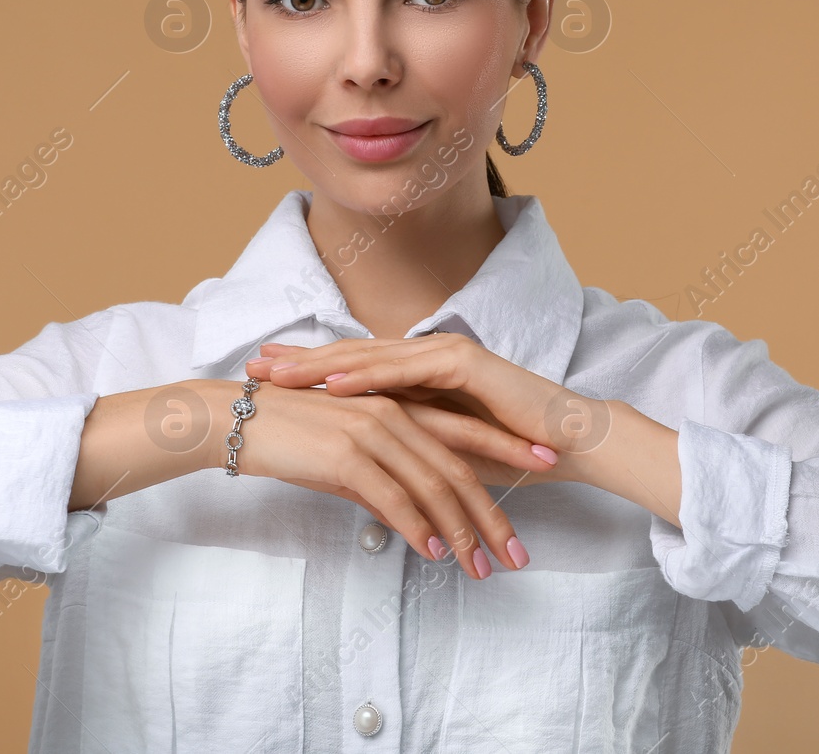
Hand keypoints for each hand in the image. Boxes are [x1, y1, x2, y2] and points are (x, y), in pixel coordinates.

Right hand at [209, 377, 548, 577]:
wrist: (234, 420)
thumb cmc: (287, 437)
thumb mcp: (345, 454)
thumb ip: (383, 480)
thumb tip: (411, 521)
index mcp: (398, 406)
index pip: (464, 434)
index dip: (506, 456)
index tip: (543, 477)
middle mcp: (392, 413)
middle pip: (459, 468)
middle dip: (492, 514)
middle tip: (517, 554)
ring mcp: (371, 430)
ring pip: (433, 486)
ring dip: (460, 532)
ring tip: (481, 567)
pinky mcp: (345, 453)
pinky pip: (393, 496)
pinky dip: (418, 527)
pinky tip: (434, 553)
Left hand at [246, 333, 611, 455]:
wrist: (567, 441)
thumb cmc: (508, 451)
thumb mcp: (437, 449)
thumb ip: (399, 446)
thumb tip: (356, 466)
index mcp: (420, 372)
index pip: (353, 368)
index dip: (307, 369)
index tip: (261, 375)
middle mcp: (427, 354)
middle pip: (352, 356)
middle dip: (300, 361)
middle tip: (251, 364)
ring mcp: (445, 352)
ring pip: (371, 358)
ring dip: (321, 365)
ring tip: (277, 373)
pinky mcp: (466, 362)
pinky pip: (407, 370)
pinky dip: (369, 376)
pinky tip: (333, 383)